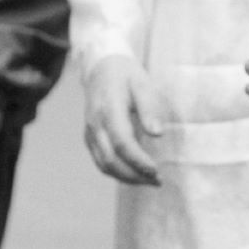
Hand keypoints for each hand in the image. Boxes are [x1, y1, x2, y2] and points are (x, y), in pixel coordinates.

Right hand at [84, 54, 163, 184]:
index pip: (122, 143)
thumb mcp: (143, 84)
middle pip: (111, 160)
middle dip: (135, 175)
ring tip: (149, 181)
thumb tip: (157, 134)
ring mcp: (90, 132)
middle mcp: (96, 124)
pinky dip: (117, 172)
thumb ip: (149, 109)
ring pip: (104, 165)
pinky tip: (135, 174)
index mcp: (109, 109)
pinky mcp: (90, 137)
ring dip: (126, 178)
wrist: (101, 67)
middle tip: (157, 181)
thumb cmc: (126, 75)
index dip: (139, 161)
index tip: (157, 171)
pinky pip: (100, 161)